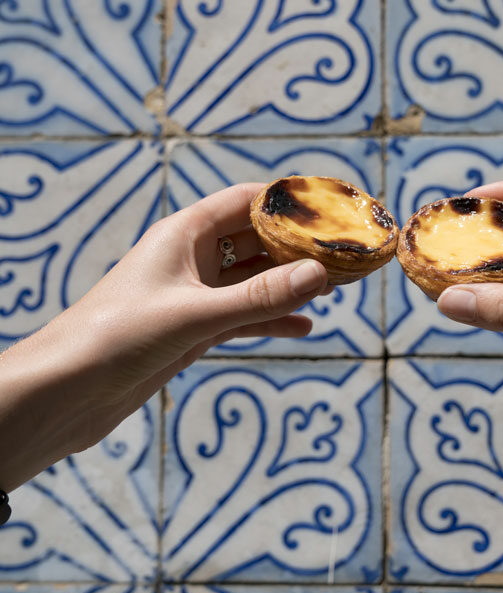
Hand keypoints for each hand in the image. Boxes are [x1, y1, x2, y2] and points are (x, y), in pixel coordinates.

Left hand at [0, 183, 329, 487]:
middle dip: (298, 246)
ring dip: (290, 282)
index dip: (287, 201)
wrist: (67, 391)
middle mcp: (189, 258)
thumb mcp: (195, 316)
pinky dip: (271, 319)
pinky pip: (243, 317)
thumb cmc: (117, 338)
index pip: (244, 200)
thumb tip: (319, 274)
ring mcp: (192, 295)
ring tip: (336, 287)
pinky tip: (304, 327)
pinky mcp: (192, 330)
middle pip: (255, 239)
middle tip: (345, 252)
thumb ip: (258, 297)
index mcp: (182, 234)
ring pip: (253, 280)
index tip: (331, 205)